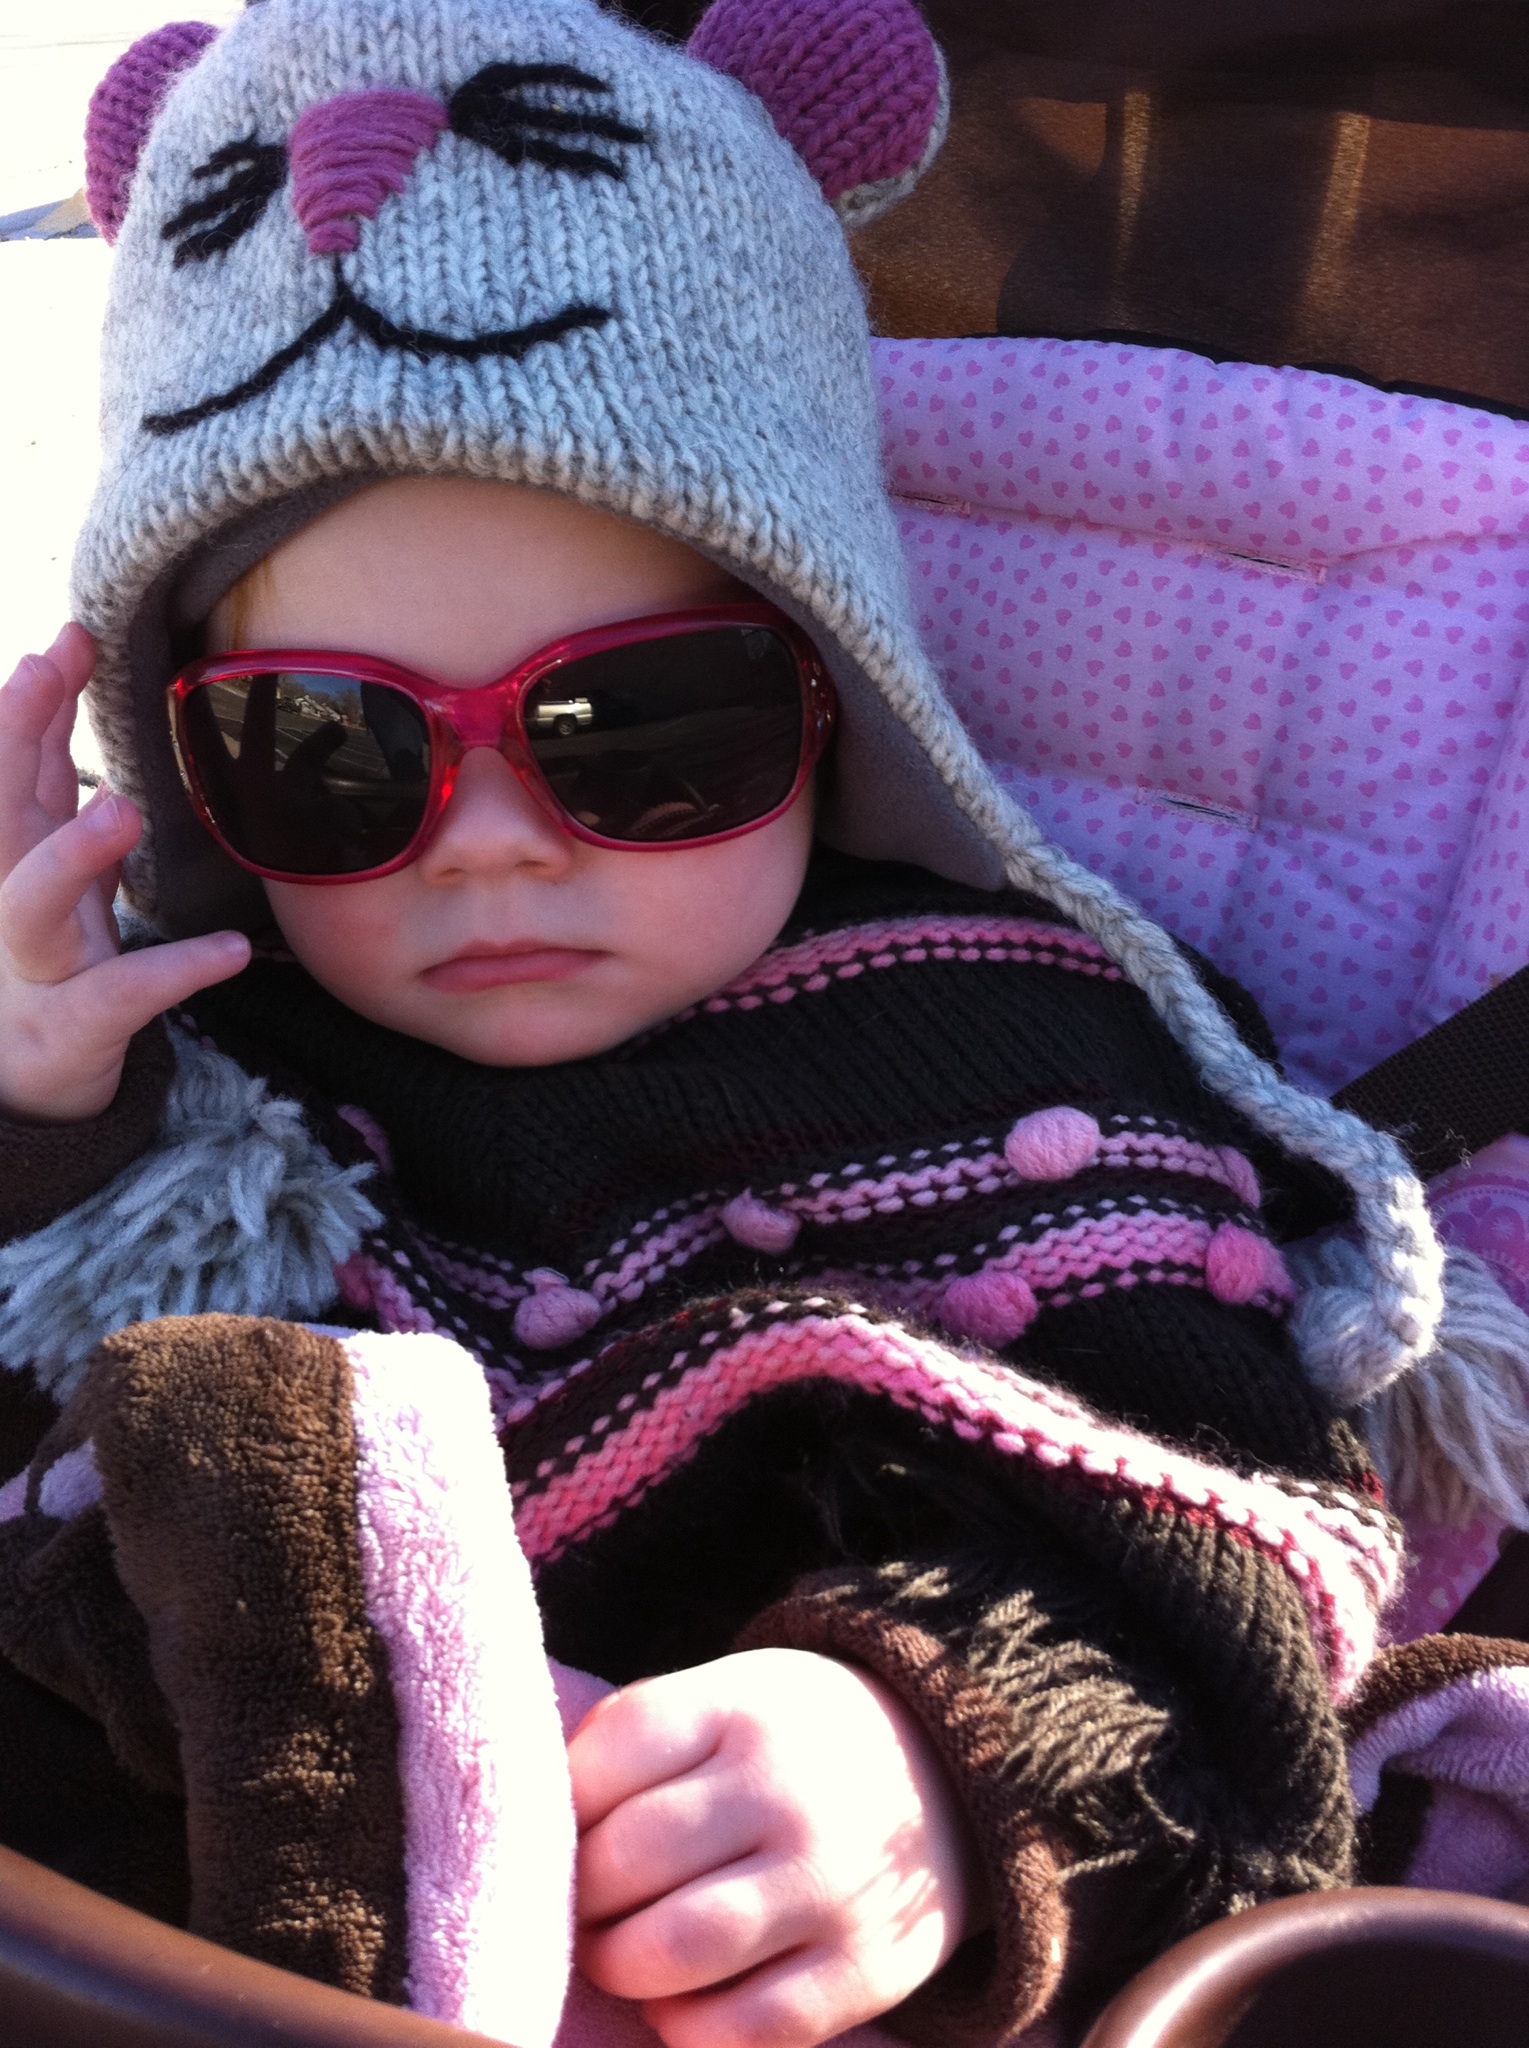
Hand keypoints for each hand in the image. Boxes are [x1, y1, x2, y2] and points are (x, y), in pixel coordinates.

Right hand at [0, 626, 248, 1120]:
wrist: (26, 1096)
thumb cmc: (50, 975)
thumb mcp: (58, 882)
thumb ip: (62, 803)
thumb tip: (73, 708)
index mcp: (13, 864)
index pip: (14, 770)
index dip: (31, 703)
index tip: (69, 639)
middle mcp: (9, 906)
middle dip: (13, 736)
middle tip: (47, 665)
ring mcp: (31, 971)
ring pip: (32, 905)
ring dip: (73, 852)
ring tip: (127, 806)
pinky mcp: (69, 1031)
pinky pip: (119, 998)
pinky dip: (171, 972)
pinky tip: (226, 951)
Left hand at [569, 1647, 984, 2047]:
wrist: (949, 1771)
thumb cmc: (792, 1739)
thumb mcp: (726, 1696)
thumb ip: (637, 1742)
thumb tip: (537, 1820)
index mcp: (738, 1705)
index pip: (604, 1762)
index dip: (560, 1808)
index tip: (566, 1829)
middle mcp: (785, 1788)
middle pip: (625, 1863)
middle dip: (581, 1901)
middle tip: (585, 1907)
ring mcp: (828, 1882)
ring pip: (675, 1951)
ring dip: (621, 1967)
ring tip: (620, 1956)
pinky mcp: (864, 1967)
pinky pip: (747, 2028)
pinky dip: (688, 2027)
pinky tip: (677, 2003)